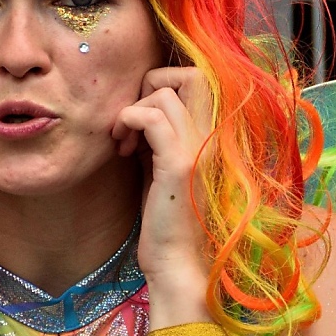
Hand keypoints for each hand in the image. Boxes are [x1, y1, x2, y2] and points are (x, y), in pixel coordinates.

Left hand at [111, 67, 212, 286]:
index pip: (199, 79)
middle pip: (191, 73)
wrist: (177, 262)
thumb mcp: (162, 167)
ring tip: (123, 143)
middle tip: (132, 121)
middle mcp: (212, 136)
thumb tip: (136, 112)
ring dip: (133, 109)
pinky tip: (123, 149)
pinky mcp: (179, 164)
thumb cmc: (166, 221)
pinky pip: (152, 117)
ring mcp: (198, 148)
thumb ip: (158, 137)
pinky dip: (129, 121)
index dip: (164, 85)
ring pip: (165, 92)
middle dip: (151, 84)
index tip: (141, 120)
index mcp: (211, 135)